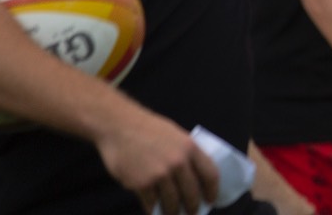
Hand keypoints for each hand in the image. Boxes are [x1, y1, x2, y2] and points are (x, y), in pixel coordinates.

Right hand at [93, 111, 218, 213]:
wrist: (119, 126)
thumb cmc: (148, 129)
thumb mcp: (176, 135)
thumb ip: (187, 153)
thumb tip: (196, 174)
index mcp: (190, 148)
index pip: (210, 174)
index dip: (213, 191)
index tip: (211, 200)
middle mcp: (178, 162)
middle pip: (192, 193)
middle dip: (193, 207)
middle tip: (192, 213)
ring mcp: (160, 174)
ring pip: (172, 203)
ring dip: (173, 213)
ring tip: (173, 214)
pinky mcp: (142, 184)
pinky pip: (152, 203)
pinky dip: (154, 210)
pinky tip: (155, 211)